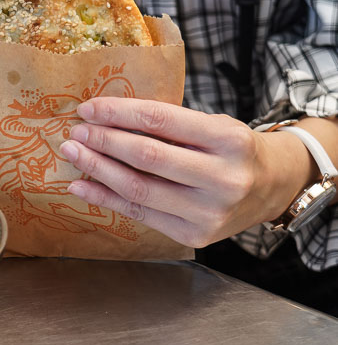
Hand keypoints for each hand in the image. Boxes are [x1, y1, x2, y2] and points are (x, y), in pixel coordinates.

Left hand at [57, 97, 313, 247]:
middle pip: (147, 156)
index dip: (119, 113)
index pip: (161, 120)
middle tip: (76, 132)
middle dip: (104, 142)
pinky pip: (139, 214)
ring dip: (97, 169)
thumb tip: (104, 117)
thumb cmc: (231, 151)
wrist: (271, 188)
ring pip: (138, 188)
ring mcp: (209, 212)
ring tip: (74, 154)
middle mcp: (223, 178)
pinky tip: (81, 186)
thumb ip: (169, 124)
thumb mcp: (213, 126)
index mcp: (229, 140)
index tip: (88, 109)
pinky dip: (105, 199)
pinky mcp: (194, 236)